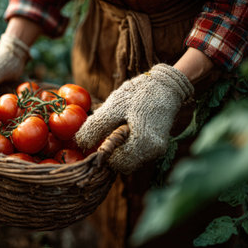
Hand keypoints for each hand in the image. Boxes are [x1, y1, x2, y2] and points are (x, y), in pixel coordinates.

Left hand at [75, 64, 193, 173]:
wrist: (167, 83)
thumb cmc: (139, 93)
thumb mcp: (112, 107)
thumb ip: (95, 127)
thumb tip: (80, 144)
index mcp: (143, 145)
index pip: (116, 163)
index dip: (102, 153)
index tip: (96, 138)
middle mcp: (153, 152)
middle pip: (123, 164)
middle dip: (111, 150)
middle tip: (106, 130)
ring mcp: (157, 150)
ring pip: (130, 158)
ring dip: (119, 146)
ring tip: (118, 125)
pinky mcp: (158, 144)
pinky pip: (137, 151)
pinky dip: (128, 143)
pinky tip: (126, 126)